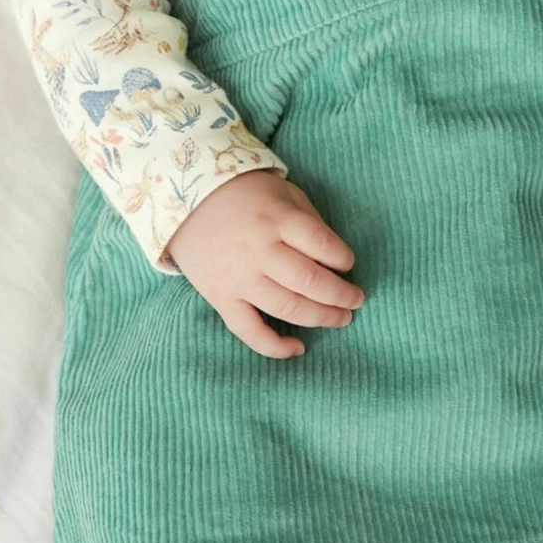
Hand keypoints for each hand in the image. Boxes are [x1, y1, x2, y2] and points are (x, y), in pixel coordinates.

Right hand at [166, 170, 365, 359]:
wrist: (185, 202)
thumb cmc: (245, 197)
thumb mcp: (284, 194)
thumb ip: (310, 223)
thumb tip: (335, 261)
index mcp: (277, 220)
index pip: (323, 246)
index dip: (344, 259)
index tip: (348, 264)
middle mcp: (259, 251)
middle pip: (310, 282)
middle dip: (341, 295)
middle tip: (356, 300)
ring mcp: (238, 278)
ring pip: (288, 309)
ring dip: (322, 318)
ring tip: (342, 318)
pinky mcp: (221, 299)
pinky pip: (249, 331)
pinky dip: (275, 346)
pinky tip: (299, 348)